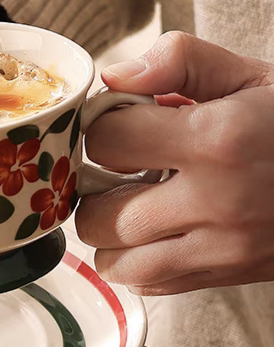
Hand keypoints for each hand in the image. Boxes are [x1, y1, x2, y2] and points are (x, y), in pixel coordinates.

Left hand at [75, 31, 273, 294]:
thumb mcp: (252, 76)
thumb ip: (179, 62)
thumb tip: (113, 77)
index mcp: (218, 140)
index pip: (106, 142)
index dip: (102, 128)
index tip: (120, 124)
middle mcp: (215, 203)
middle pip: (97, 216)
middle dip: (94, 190)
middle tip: (118, 171)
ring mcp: (221, 250)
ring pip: (114, 264)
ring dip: (108, 235)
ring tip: (131, 205)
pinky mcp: (228, 277)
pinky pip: (149, 285)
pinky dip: (135, 262)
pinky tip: (156, 232)